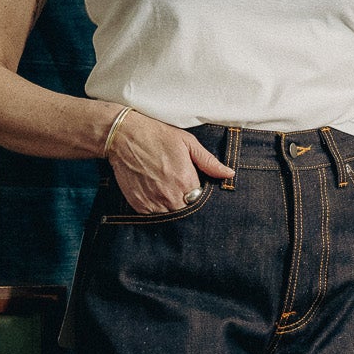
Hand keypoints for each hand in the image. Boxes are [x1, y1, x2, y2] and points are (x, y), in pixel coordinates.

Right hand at [106, 109, 235, 212]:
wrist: (124, 137)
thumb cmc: (158, 136)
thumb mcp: (188, 143)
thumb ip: (209, 162)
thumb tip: (229, 174)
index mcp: (186, 181)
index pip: (201, 201)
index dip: (199, 196)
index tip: (195, 188)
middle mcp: (171, 196)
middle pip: (187, 212)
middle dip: (187, 204)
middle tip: (181, 191)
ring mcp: (154, 203)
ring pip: (171, 217)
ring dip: (173, 209)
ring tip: (168, 192)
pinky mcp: (139, 206)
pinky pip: (154, 216)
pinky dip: (157, 210)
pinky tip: (155, 195)